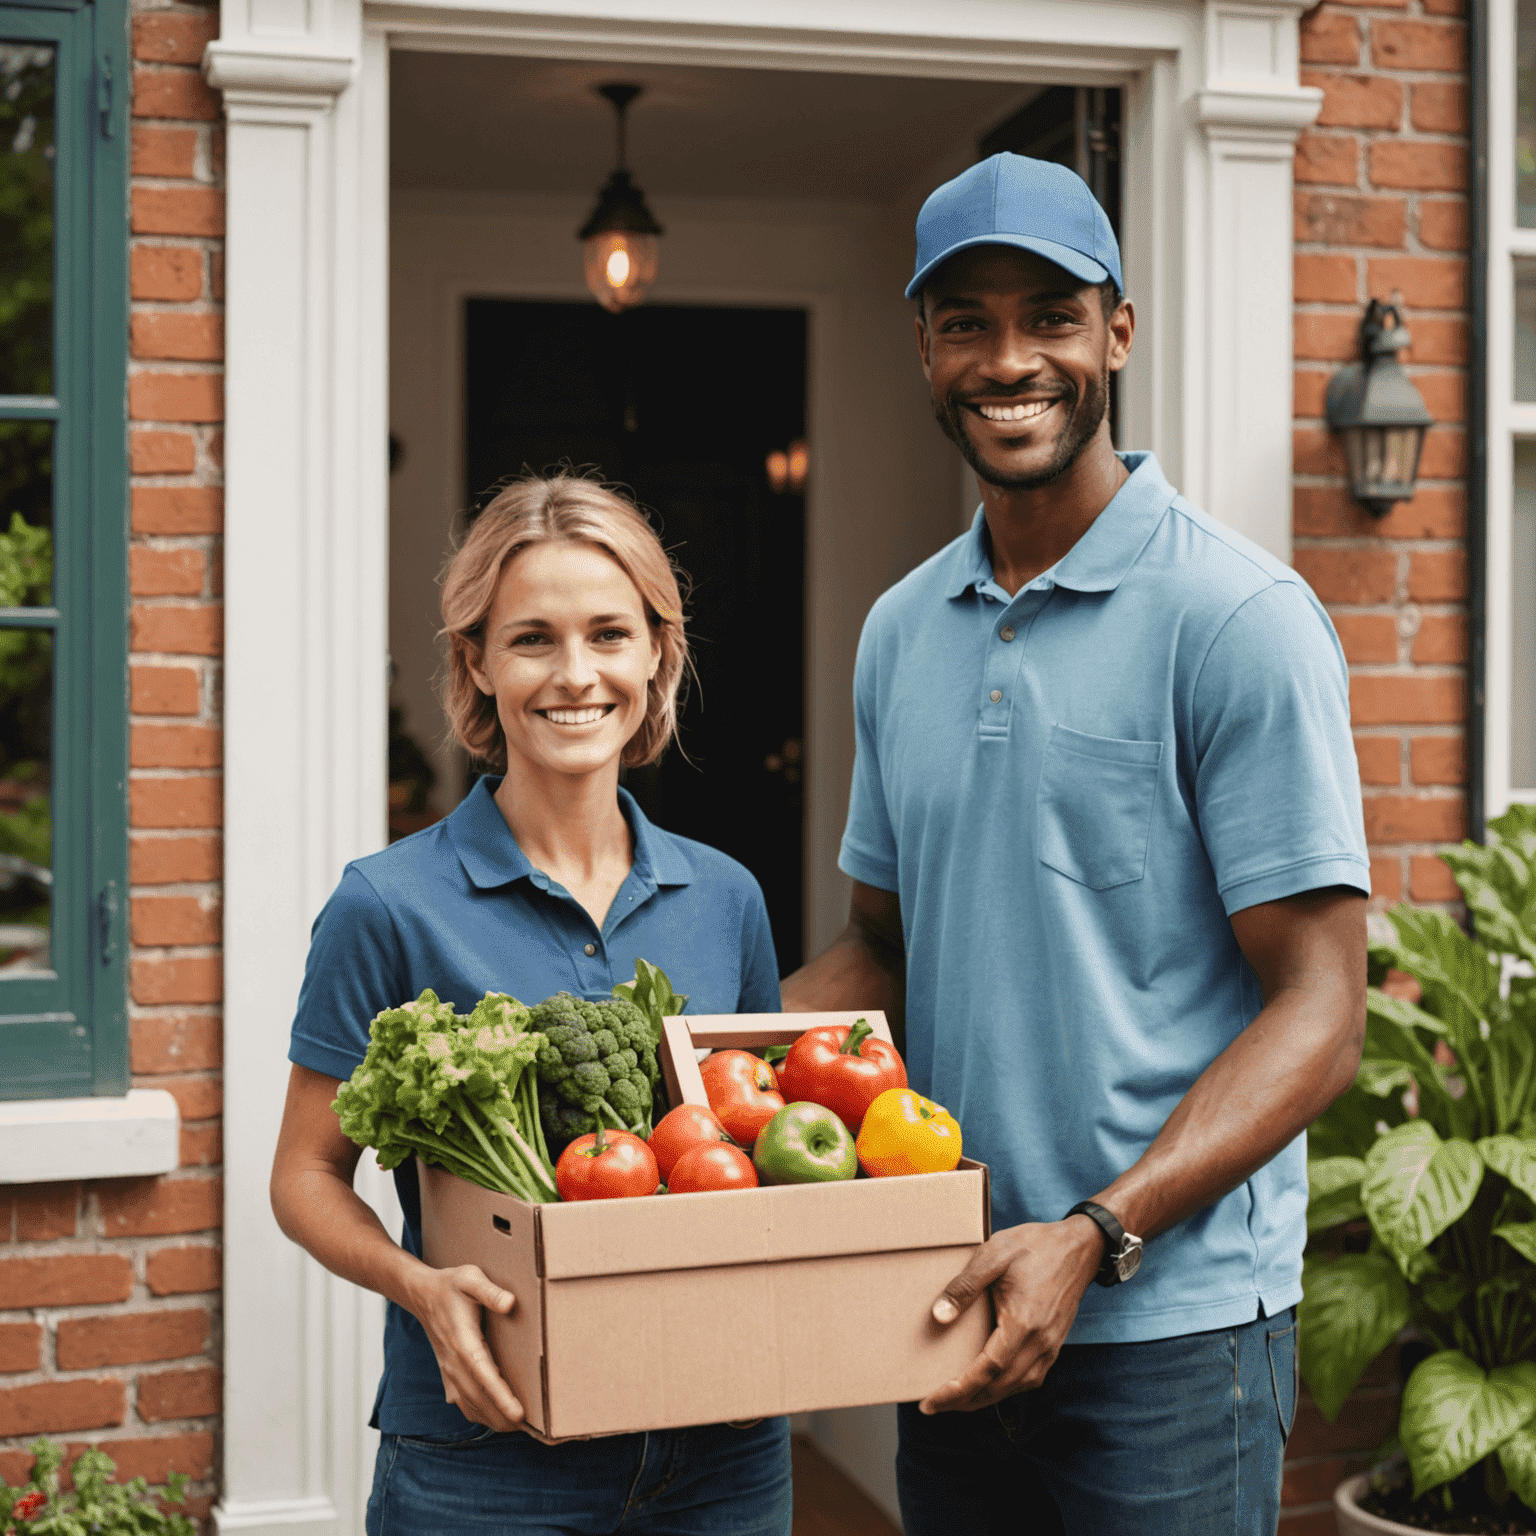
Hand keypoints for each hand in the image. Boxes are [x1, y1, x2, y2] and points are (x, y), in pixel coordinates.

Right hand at [407, 1262, 524, 1430]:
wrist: (423, 1295)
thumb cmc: (452, 1285)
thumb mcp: (471, 1278)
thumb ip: (490, 1291)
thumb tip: (510, 1304)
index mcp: (462, 1341)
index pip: (484, 1374)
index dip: (501, 1396)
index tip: (518, 1413)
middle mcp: (454, 1362)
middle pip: (479, 1398)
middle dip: (503, 1416)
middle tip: (531, 1428)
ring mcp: (449, 1371)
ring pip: (470, 1405)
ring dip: (493, 1419)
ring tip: (519, 1428)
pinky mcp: (449, 1374)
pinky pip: (463, 1402)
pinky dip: (479, 1414)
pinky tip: (496, 1419)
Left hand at [919, 1217, 1102, 1412]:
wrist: (1080, 1247)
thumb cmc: (1035, 1246)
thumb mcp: (994, 1255)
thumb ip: (965, 1286)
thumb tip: (939, 1316)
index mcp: (1023, 1323)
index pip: (986, 1371)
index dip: (956, 1391)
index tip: (931, 1402)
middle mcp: (1039, 1343)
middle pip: (998, 1388)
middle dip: (964, 1401)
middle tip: (932, 1405)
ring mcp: (1050, 1347)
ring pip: (1014, 1388)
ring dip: (983, 1398)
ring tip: (954, 1398)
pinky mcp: (1053, 1345)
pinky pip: (1027, 1378)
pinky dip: (1004, 1388)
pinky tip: (988, 1382)